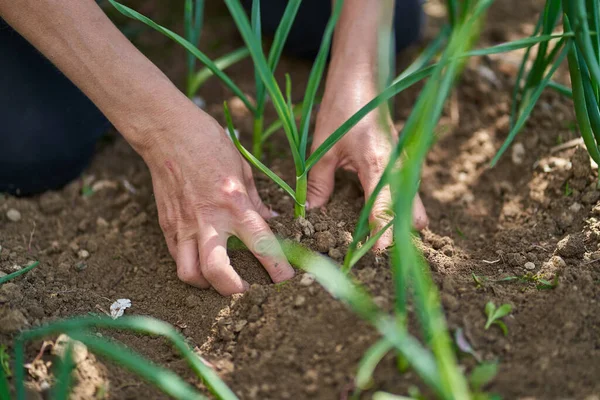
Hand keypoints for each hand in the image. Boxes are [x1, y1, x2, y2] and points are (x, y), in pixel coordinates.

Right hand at [141, 105, 293, 294]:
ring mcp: (184, 225)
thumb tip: (270, 220)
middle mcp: (208, 220)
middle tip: (246, 291)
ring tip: (220, 280)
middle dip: (234, 291)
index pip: (261, 245)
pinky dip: (190, 265)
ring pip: (189, 273)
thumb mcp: (242, 168)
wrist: (167, 132)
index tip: (286, 281)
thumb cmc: (209, 143)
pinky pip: (176, 258)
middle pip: (217, 272)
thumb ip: (256, 200)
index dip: (277, 268)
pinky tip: (202, 258)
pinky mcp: (166, 225)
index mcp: (234, 204)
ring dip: (206, 284)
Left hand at [307, 74, 427, 249]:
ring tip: (373, 241)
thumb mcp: (324, 147)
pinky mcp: (401, 163)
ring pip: (411, 207)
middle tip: (373, 251)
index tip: (375, 257)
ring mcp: (404, 166)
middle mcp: (400, 169)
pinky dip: (394, 209)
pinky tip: (374, 217)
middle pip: (411, 216)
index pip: (386, 212)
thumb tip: (312, 213)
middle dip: (398, 235)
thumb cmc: (343, 107)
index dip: (382, 238)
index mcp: (381, 165)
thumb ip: (319, 183)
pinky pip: (405, 195)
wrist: (362, 77)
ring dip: (397, 224)